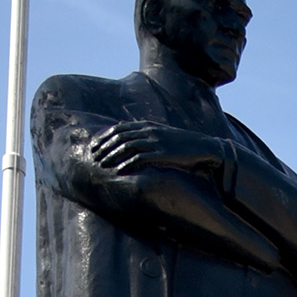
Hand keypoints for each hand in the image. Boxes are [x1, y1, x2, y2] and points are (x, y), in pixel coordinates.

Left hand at [88, 120, 228, 177]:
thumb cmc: (182, 145)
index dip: (104, 136)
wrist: (203, 147)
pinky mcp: (162, 153)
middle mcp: (148, 131)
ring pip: (126, 146)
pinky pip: (140, 157)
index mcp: (147, 125)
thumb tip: (132, 141)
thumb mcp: (162, 136)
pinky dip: (127, 163)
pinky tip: (119, 170)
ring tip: (102, 164)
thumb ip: (146, 137)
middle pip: (119, 136)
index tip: (95, 145)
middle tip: (93, 156)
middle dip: (104, 146)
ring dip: (112, 155)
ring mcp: (155, 141)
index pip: (119, 127)